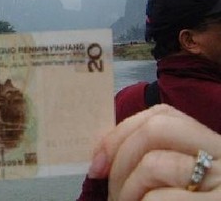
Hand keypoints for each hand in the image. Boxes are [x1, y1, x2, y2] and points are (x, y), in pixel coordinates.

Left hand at [88, 104, 220, 200]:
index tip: (98, 160)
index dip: (122, 132)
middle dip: (119, 157)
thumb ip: (155, 162)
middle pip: (156, 130)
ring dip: (126, 190)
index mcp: (217, 150)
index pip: (165, 116)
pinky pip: (157, 200)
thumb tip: (102, 156)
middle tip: (109, 192)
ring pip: (154, 163)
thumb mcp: (181, 183)